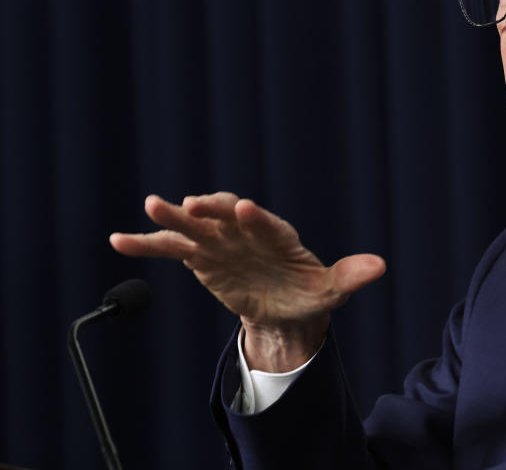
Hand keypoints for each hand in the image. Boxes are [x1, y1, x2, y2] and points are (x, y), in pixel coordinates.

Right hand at [109, 192, 385, 369]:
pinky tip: (118, 240)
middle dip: (211, 208)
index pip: (266, 223)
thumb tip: (381, 267)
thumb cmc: (309, 294)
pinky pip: (170, 248)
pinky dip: (146, 244)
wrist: (283, 308)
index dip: (255, 217)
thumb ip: (351, 275)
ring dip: (174, 216)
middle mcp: (247, 231)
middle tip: (193, 203)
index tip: (242, 208)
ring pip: (194, 225)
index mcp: (279, 236)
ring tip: (150, 205)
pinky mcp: (200, 256)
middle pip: (226, 215)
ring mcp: (221, 241)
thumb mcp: (332, 290)